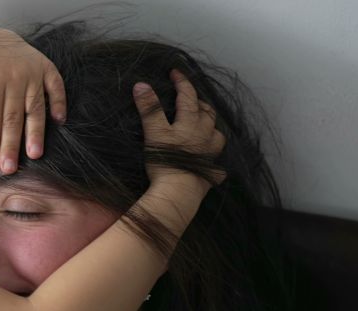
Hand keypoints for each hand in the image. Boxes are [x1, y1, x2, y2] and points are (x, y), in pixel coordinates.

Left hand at [0, 28, 66, 173]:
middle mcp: (14, 78)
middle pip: (13, 117)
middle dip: (11, 144)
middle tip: (10, 167)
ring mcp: (33, 73)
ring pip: (35, 107)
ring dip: (36, 131)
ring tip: (35, 154)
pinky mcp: (47, 68)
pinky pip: (56, 86)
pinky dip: (59, 102)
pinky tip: (59, 121)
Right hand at [133, 69, 225, 194]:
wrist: (179, 191)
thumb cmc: (165, 161)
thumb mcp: (154, 132)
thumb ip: (149, 108)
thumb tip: (141, 84)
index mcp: (191, 122)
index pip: (188, 96)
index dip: (182, 82)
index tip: (175, 72)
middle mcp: (205, 135)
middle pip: (206, 112)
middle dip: (199, 102)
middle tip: (190, 98)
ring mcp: (210, 153)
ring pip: (216, 134)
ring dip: (211, 126)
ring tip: (204, 125)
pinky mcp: (210, 172)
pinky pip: (217, 163)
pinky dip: (215, 159)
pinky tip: (211, 162)